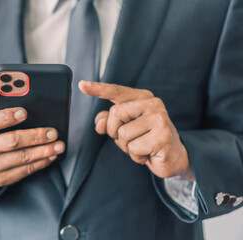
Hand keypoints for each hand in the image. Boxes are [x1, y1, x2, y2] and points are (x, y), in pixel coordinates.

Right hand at [0, 91, 65, 186]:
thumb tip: (13, 89)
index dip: (6, 116)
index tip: (24, 112)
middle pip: (11, 141)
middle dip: (35, 136)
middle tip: (53, 132)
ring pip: (21, 158)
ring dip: (43, 151)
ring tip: (59, 145)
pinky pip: (24, 171)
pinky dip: (40, 163)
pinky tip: (51, 155)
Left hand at [79, 81, 193, 181]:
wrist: (173, 157)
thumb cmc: (146, 140)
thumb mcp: (124, 128)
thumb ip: (109, 122)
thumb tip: (99, 123)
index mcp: (142, 98)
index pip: (117, 91)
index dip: (98, 89)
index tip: (82, 85)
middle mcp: (152, 104)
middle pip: (115, 114)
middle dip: (115, 131)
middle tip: (129, 139)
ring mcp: (159, 119)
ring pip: (123, 134)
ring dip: (127, 147)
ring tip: (141, 147)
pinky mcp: (163, 136)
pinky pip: (133, 148)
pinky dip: (136, 156)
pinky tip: (148, 154)